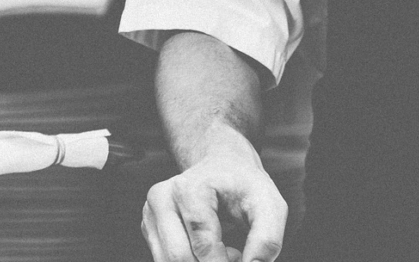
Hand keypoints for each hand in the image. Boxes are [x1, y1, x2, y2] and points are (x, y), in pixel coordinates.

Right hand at [141, 153, 287, 261]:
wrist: (223, 165)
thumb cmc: (245, 184)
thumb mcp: (269, 204)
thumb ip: (267, 239)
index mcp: (189, 189)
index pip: (203, 246)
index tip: (242, 259)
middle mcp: (162, 198)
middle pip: (181, 259)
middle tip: (236, 254)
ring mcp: (151, 213)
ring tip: (226, 251)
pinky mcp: (149, 227)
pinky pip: (166, 261)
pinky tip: (210, 251)